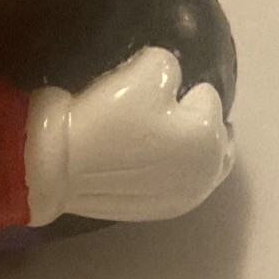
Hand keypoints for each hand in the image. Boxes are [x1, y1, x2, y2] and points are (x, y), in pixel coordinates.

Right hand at [25, 47, 234, 224]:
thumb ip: (170, 66)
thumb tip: (170, 80)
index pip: (207, 96)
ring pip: (206, 165)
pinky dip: (176, 171)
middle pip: (217, 135)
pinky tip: (154, 164)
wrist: (60, 167)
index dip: (185, 89)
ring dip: (194, 149)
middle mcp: (207, 172)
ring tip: (166, 137)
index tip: (159, 91)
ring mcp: (188, 197)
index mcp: (207, 135)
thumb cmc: (106, 117)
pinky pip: (183, 184)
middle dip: (199, 121)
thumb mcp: (144, 69)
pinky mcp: (164, 211)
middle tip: (170, 111)